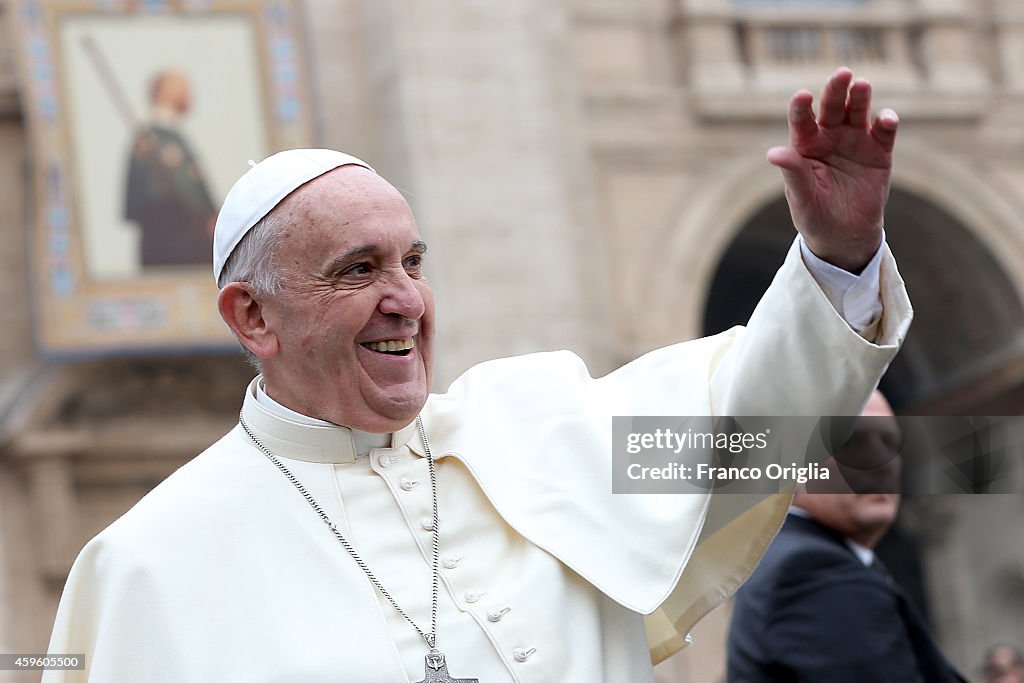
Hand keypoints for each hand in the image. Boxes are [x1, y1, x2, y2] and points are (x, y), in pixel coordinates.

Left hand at [768, 68, 897, 271]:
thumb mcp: (802, 198)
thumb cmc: (814, 215)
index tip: (802, 96)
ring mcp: (855, 141)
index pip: (801, 121)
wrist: (844, 236)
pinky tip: (886, 119)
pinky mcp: (879, 151)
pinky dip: (886, 122)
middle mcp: (829, 137)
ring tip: (862, 85)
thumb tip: (773, 153)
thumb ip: (793, 173)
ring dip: (860, 97)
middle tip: (842, 74)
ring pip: (858, 112)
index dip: (801, 107)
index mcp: (804, 146)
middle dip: (835, 90)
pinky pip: (884, 132)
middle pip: (832, 108)